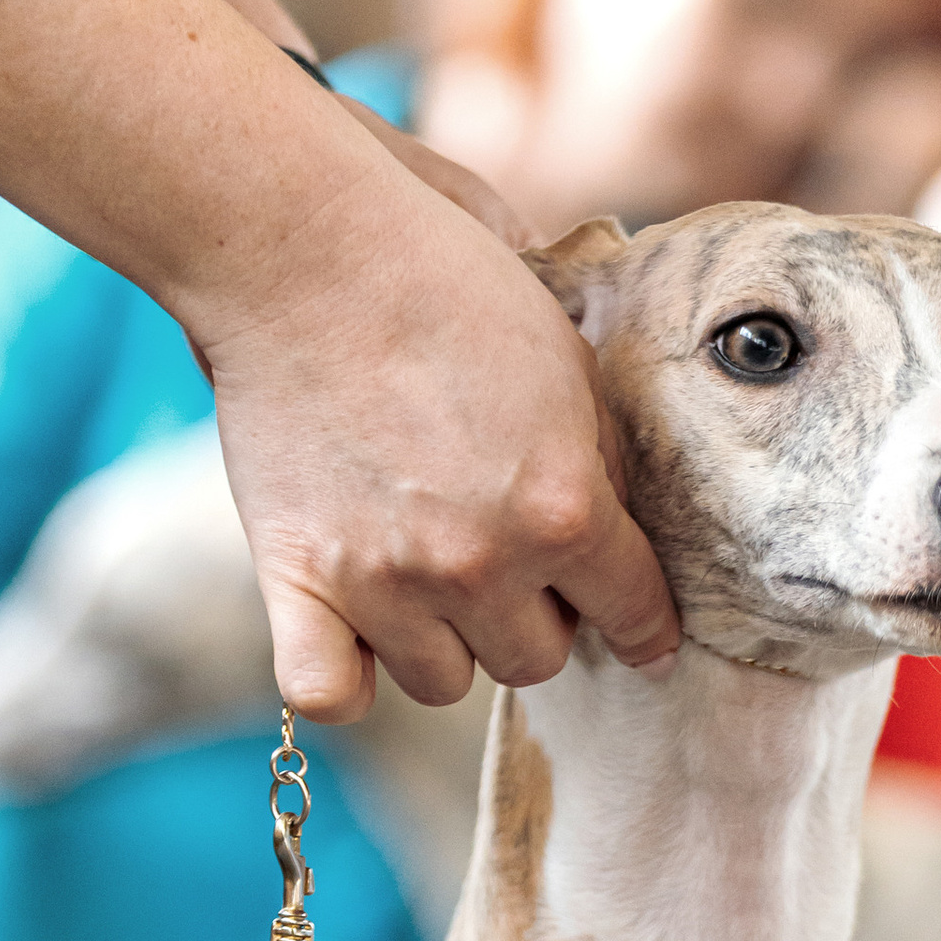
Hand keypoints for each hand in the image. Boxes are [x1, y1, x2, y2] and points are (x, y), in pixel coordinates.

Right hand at [0, 0, 678, 718]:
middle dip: (533, 614)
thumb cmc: (446, 277)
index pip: (635, 617)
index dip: (642, 623)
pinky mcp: (299, 579)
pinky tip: (356, 639)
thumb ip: (605, 459)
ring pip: (443, 683)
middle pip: (536, 661)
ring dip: (444, 640)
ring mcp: (386, 581)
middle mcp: (481, 561)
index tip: (638, 632)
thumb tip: (632, 535)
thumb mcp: (569, 357)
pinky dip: (342, 679)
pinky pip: (327, 696)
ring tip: (427, 574)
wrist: (304, 243)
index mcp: (566, 507)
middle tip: (505, 558)